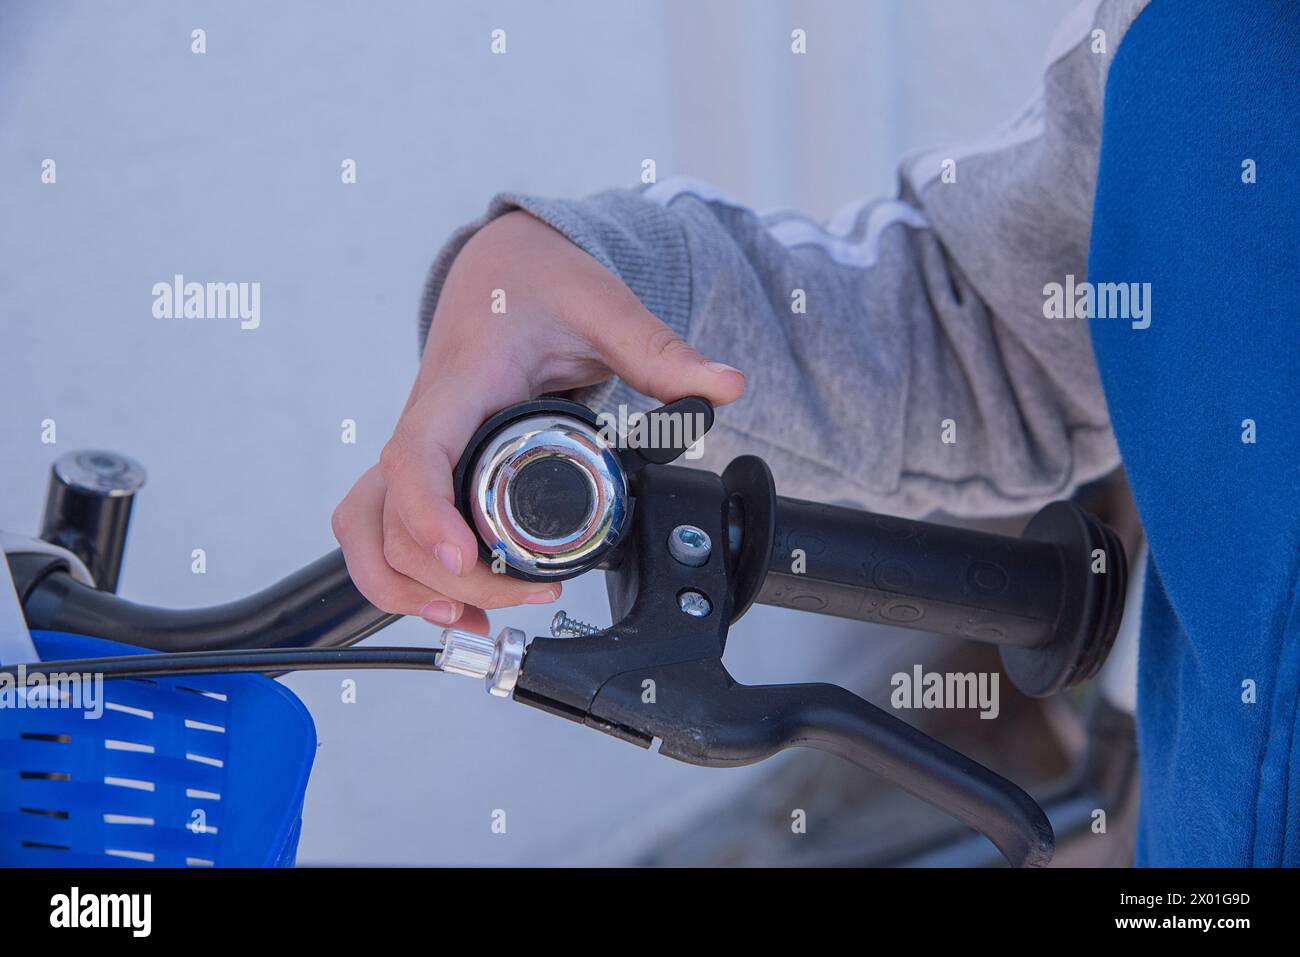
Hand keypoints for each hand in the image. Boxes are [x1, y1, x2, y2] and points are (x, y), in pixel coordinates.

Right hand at [332, 210, 744, 629]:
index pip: (417, 454)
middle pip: (388, 517)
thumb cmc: (536, 282)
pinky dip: (399, 576)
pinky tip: (455, 609)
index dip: (428, 514)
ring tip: (473, 617)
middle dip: (444, 575)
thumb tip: (724, 386)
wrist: (500, 267)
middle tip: (524, 592)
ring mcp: (418, 448)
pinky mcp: (425, 467)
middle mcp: (425, 422)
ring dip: (405, 585)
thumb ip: (658, 350)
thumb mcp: (601, 305)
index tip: (465, 558)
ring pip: (368, 530)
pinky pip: (380, 527)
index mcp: (461, 384)